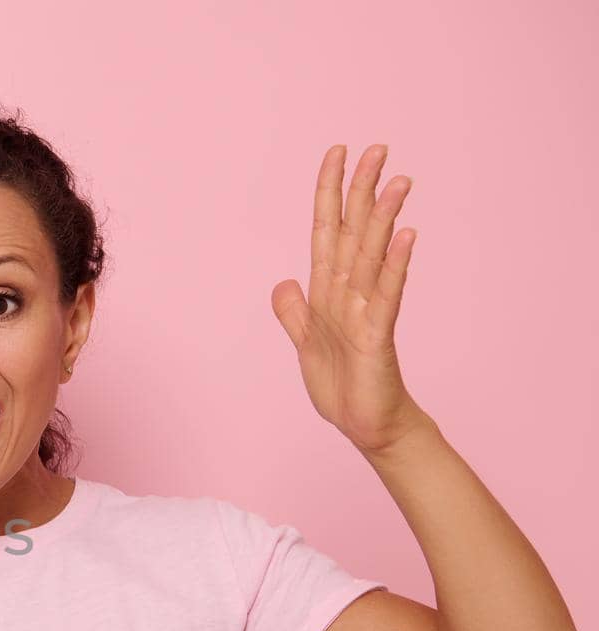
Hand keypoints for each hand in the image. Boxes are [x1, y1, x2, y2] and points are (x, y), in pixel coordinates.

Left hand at [270, 144, 432, 455]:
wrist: (364, 424)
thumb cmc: (342, 385)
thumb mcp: (305, 343)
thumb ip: (293, 311)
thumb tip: (283, 281)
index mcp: (327, 291)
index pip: (327, 230)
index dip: (330, 193)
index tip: (337, 153)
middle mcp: (348, 293)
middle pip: (355, 232)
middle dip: (362, 190)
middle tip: (378, 147)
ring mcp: (366, 311)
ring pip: (373, 255)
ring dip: (384, 218)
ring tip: (399, 180)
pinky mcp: (377, 335)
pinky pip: (387, 294)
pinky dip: (395, 266)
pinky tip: (407, 237)